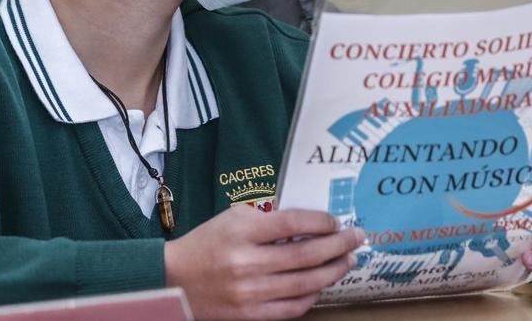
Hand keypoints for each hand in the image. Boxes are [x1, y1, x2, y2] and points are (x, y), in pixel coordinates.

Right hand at [165, 205, 364, 319]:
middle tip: (357, 238)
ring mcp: (249, 292)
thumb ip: (269, 219)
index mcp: (242, 232)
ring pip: (305, 283)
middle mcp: (247, 263)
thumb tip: (310, 222)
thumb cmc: (207, 243)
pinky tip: (321, 284)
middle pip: (306, 254)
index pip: (292, 223)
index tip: (334, 220)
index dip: (320, 221)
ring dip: (334, 271)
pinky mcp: (250, 315)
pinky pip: (293, 308)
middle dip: (339, 245)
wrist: (174, 280)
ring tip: (347, 261)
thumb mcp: (233, 219)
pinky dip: (312, 296)